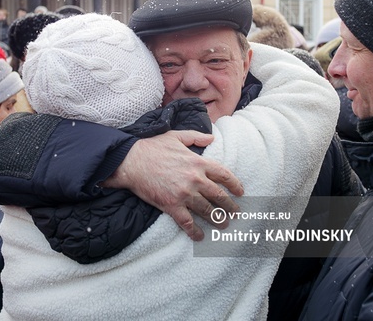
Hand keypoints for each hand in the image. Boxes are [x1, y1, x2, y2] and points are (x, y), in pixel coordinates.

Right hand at [103, 130, 243, 240]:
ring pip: (207, 210)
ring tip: (224, 225)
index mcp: (198, 162)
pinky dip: (195, 232)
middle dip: (230, 206)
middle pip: (219, 195)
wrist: (131, 161)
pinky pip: (187, 223)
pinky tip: (200, 237)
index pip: (224, 175)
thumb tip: (211, 138)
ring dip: (218, 219)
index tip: (240, 192)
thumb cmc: (152, 147)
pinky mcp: (172, 206)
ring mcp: (184, 194)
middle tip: (236, 213)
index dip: (235, 184)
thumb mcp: (176, 136)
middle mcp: (195, 179)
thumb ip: (196, 136)